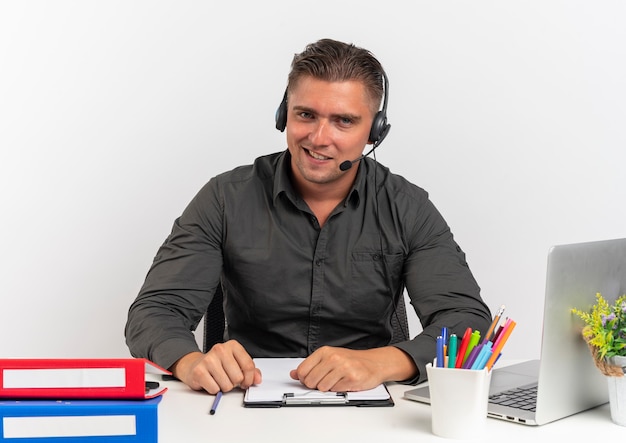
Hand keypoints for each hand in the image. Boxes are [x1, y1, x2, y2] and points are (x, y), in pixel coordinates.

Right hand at [171, 340, 261, 393]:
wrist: (194, 365)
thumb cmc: (217, 364)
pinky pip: (215, 389)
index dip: (249, 379)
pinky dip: (214, 390)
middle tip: (228, 378)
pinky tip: (211, 382)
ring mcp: (209, 359)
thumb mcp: (236, 363)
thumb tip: (257, 379)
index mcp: (233, 346)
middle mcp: (220, 349)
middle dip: (234, 383)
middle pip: (238, 377)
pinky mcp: (199, 371)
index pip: (248, 365)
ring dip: (224, 387)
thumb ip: (249, 370)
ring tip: (219, 379)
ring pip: (227, 385)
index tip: (246, 382)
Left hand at [289, 346, 416, 391]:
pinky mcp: (351, 379)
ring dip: (328, 388)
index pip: (302, 370)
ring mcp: (342, 368)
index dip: (303, 379)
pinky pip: (335, 391)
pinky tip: (344, 382)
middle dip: (315, 385)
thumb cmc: (351, 360)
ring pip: (322, 388)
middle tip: (324, 381)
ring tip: (336, 381)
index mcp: (324, 352)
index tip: (308, 379)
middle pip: (310, 381)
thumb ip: (311, 365)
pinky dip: (338, 390)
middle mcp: (333, 358)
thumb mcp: (329, 357)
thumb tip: (293, 374)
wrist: (374, 363)